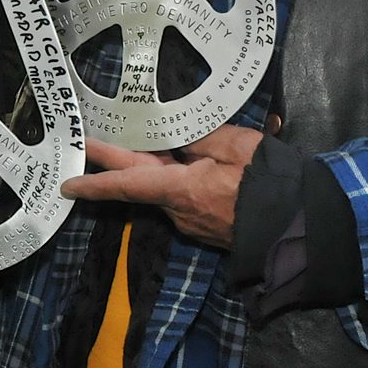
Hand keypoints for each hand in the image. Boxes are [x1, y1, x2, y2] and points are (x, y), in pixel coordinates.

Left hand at [62, 124, 259, 248]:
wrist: (301, 228)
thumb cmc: (269, 183)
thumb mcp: (237, 147)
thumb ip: (202, 139)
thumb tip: (180, 139)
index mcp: (181, 190)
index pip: (127, 184)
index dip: (95, 183)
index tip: (67, 184)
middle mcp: (179, 211)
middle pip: (139, 182)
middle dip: (114, 162)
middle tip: (88, 142)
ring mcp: (192, 222)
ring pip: (164, 190)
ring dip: (151, 168)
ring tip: (145, 139)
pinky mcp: (206, 227)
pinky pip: (183, 198)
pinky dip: (176, 179)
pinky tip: (185, 162)